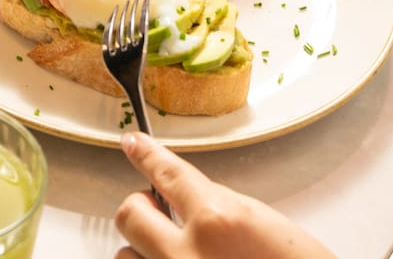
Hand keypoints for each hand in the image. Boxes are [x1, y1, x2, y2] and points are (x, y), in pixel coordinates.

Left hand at [114, 133, 331, 258]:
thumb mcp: (267, 226)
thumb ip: (219, 209)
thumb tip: (189, 200)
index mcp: (218, 221)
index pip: (166, 174)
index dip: (145, 155)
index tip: (133, 144)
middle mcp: (186, 254)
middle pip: (130, 214)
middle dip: (142, 206)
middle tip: (158, 210)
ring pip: (125, 255)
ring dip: (143, 249)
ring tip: (173, 252)